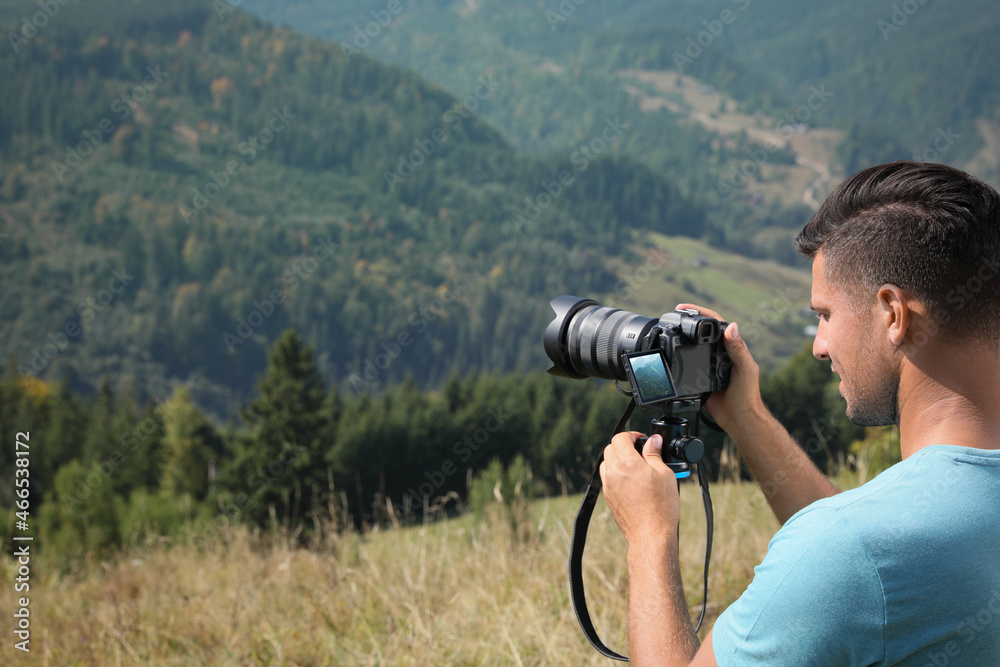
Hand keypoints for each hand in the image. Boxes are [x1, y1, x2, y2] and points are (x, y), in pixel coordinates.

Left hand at [600, 432, 679, 547]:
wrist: (651, 535)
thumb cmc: (661, 507)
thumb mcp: (664, 474)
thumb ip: (654, 454)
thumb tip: (653, 440)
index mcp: (627, 462)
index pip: (620, 438)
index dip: (632, 435)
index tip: (642, 439)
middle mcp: (613, 472)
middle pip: (610, 448)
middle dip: (624, 445)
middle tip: (640, 451)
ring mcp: (608, 486)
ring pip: (606, 463)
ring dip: (617, 459)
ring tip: (635, 466)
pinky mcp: (608, 498)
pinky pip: (607, 478)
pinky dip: (616, 473)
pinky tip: (631, 481)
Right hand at [676, 303, 763, 433]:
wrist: (739, 419)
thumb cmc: (748, 395)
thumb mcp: (745, 369)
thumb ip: (738, 349)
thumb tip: (732, 327)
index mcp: (731, 348)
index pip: (715, 324)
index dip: (700, 312)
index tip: (684, 308)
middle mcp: (720, 354)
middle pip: (702, 333)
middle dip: (688, 322)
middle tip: (673, 315)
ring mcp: (709, 366)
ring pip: (693, 348)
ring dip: (682, 340)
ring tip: (668, 332)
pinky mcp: (700, 379)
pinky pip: (687, 367)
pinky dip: (678, 361)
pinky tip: (670, 358)